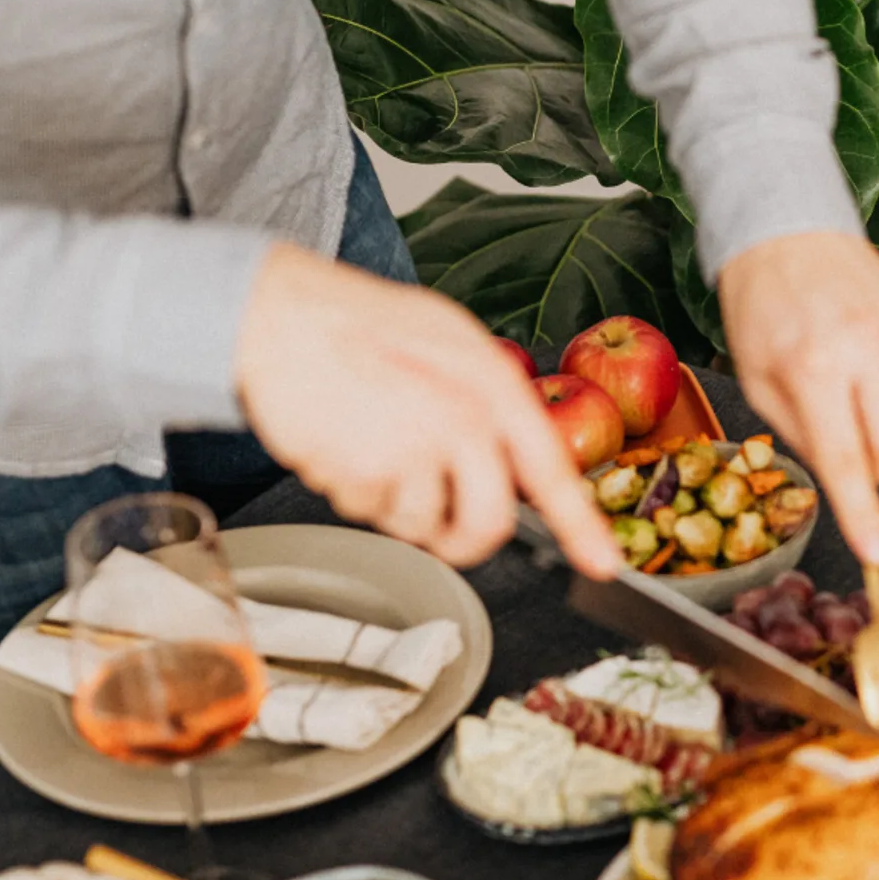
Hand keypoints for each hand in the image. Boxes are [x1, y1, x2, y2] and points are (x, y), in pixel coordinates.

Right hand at [233, 244, 624, 578]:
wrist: (278, 315)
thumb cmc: (362, 323)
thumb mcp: (451, 342)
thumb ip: (489, 399)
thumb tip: (513, 457)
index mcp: (494, 384)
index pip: (550, 468)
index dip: (580, 525)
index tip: (600, 564)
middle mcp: (464, 418)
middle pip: (488, 523)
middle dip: (465, 541)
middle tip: (444, 530)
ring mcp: (415, 448)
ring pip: (420, 524)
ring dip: (394, 505)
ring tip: (371, 445)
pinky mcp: (365, 472)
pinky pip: (369, 511)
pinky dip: (353, 491)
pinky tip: (341, 441)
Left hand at [717, 231, 878, 567]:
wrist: (789, 228)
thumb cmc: (762, 303)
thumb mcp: (755, 379)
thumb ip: (800, 434)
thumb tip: (842, 482)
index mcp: (814, 366)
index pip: (848, 458)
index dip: (864, 513)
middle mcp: (866, 348)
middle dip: (876, 468)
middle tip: (844, 445)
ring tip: (844, 384)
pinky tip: (858, 353)